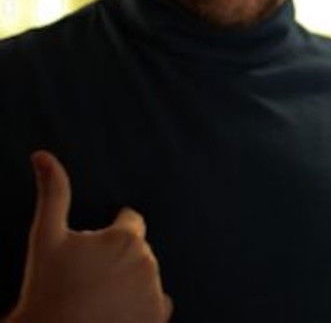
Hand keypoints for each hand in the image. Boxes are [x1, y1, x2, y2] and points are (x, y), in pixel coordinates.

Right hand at [9, 151, 171, 322]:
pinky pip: (157, 304)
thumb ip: (53, 193)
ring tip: (100, 297)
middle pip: (137, 251)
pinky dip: (143, 306)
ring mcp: (154, 290)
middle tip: (91, 277)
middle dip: (119, 258)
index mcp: (126, 237)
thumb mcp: (46, 238)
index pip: (131, 222)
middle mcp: (147, 260)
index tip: (98, 248)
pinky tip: (117, 313)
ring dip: (130, 281)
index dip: (113, 232)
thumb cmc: (45, 288)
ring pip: (146, 277)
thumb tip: (42, 155)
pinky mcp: (157, 316)